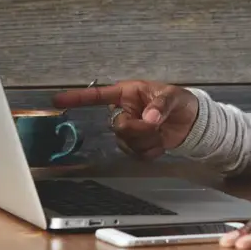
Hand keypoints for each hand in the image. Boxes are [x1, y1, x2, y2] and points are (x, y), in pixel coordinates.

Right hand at [53, 81, 197, 159]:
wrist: (192, 122)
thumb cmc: (180, 101)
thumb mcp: (173, 97)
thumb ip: (161, 106)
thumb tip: (150, 118)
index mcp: (127, 94)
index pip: (98, 96)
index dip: (78, 98)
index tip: (58, 100)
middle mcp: (124, 112)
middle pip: (118, 127)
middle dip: (138, 129)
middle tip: (156, 124)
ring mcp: (130, 130)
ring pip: (127, 143)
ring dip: (147, 141)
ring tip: (161, 131)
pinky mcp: (137, 146)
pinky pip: (137, 155)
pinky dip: (152, 151)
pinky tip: (161, 143)